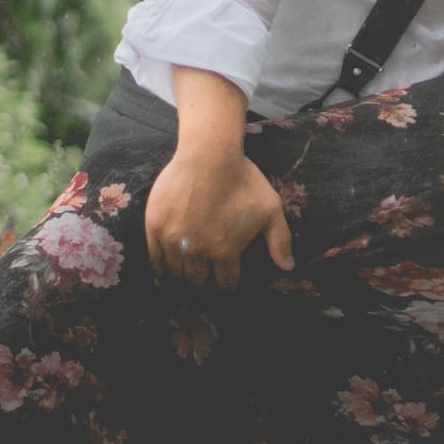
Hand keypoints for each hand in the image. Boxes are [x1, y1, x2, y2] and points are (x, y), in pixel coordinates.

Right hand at [143, 145, 293, 288]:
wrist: (208, 155)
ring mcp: (173, 240)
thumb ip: (280, 241)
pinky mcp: (155, 227)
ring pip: (176, 273)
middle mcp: (197, 252)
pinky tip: (164, 271)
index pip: (225, 284)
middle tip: (205, 283)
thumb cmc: (243, 181)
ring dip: (182, 278)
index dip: (227, 288)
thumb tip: (289, 268)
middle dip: (204, 285)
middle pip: (198, 282)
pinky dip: (160, 267)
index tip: (226, 286)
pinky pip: (154, 258)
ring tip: (185, 278)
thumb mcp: (270, 209)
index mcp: (225, 251)